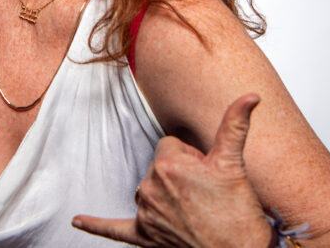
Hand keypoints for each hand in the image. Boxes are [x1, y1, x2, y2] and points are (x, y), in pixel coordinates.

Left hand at [73, 94, 271, 246]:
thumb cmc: (238, 213)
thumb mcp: (233, 163)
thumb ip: (235, 124)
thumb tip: (251, 96)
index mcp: (168, 164)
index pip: (169, 144)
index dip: (190, 156)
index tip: (206, 172)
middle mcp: (151, 187)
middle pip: (158, 166)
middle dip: (179, 175)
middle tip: (204, 193)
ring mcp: (146, 213)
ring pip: (148, 190)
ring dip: (164, 195)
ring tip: (192, 209)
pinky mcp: (144, 236)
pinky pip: (113, 229)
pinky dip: (96, 225)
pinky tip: (78, 221)